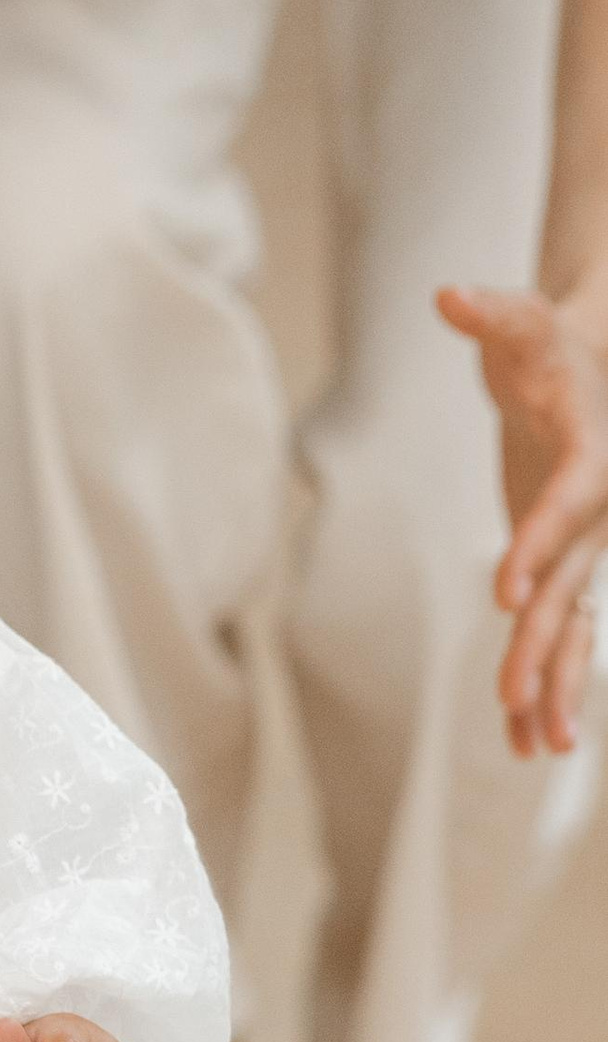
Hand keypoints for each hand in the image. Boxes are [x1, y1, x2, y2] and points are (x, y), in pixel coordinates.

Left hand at [437, 283, 607, 754]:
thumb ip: (490, 312)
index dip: (539, 543)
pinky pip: (560, 628)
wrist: (583, 367)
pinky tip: (527, 737)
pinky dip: (545, 677)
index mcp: (594, 455)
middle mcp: (597, 511)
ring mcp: (583, 544)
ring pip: (571, 622)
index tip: (507, 590)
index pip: (568, 503)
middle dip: (543, 641)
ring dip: (552, 681)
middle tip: (511, 693)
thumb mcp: (520, 321)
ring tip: (538, 746)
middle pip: (569, 583)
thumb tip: (448, 295)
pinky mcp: (564, 561)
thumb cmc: (548, 343)